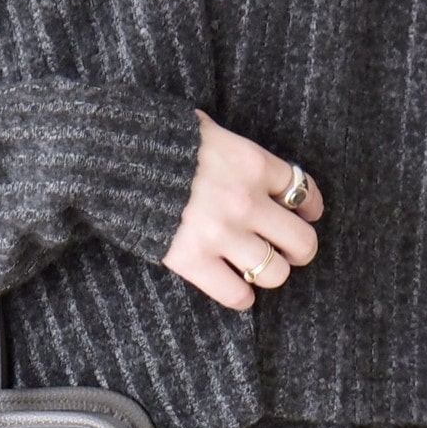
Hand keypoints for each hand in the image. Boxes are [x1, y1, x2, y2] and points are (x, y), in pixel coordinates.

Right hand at [161, 109, 324, 309]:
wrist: (116, 161)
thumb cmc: (159, 142)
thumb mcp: (207, 130)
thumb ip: (231, 150)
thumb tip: (236, 160)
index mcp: (253, 164)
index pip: (302, 190)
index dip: (310, 207)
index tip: (307, 215)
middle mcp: (247, 202)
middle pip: (301, 240)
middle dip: (299, 250)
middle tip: (288, 252)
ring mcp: (222, 235)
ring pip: (274, 272)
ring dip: (269, 274)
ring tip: (257, 271)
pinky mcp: (194, 260)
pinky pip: (236, 293)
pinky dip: (241, 296)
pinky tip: (237, 290)